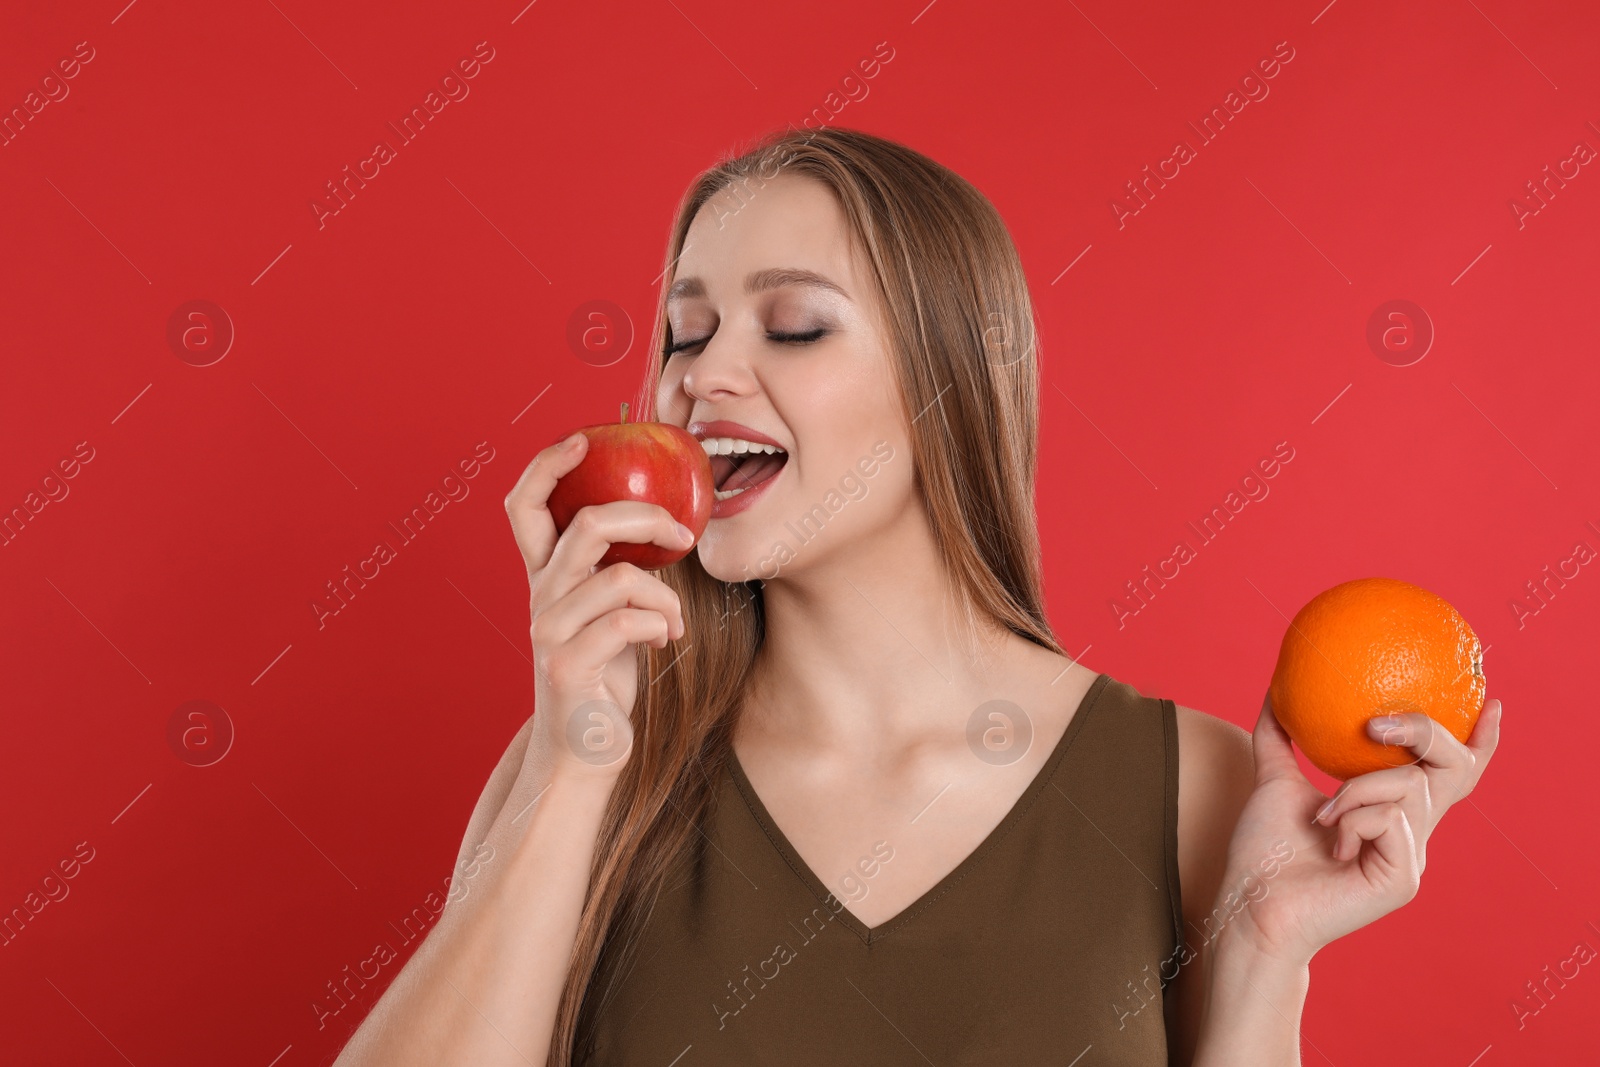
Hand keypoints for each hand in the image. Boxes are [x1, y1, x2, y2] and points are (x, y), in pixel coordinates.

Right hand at [502, 432, 693, 782]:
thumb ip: (616, 573)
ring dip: (665, 597)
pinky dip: (660, 625)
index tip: (583, 439)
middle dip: (646, 517)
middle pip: (587, 524)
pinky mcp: (568, 665)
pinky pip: (628, 622)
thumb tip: (663, 525)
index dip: (548, 464)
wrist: (581, 754)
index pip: (525, 505)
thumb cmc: (604, 680)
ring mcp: (549, 631)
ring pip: (621, 578)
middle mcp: (540, 597)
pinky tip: (664, 642)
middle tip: (682, 533)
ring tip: (673, 621)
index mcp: (547, 578)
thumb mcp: (607, 616)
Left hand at [1212, 691, 1502, 964]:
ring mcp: (1412, 856)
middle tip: (1376, 727)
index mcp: (1392, 812)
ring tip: (1323, 818)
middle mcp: (1412, 832)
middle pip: (1454, 768)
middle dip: (1426, 733)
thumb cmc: (1264, 852)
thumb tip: (1277, 692)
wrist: (1252, 903)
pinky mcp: (1405, 877)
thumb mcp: (1274, 781)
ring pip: (1410, 784)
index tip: (1490, 705)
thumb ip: (1279, 737)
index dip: (1477, 742)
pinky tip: (1333, 845)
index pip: (1448, 773)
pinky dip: (1352, 820)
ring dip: (1354, 791)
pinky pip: (1391, 818)